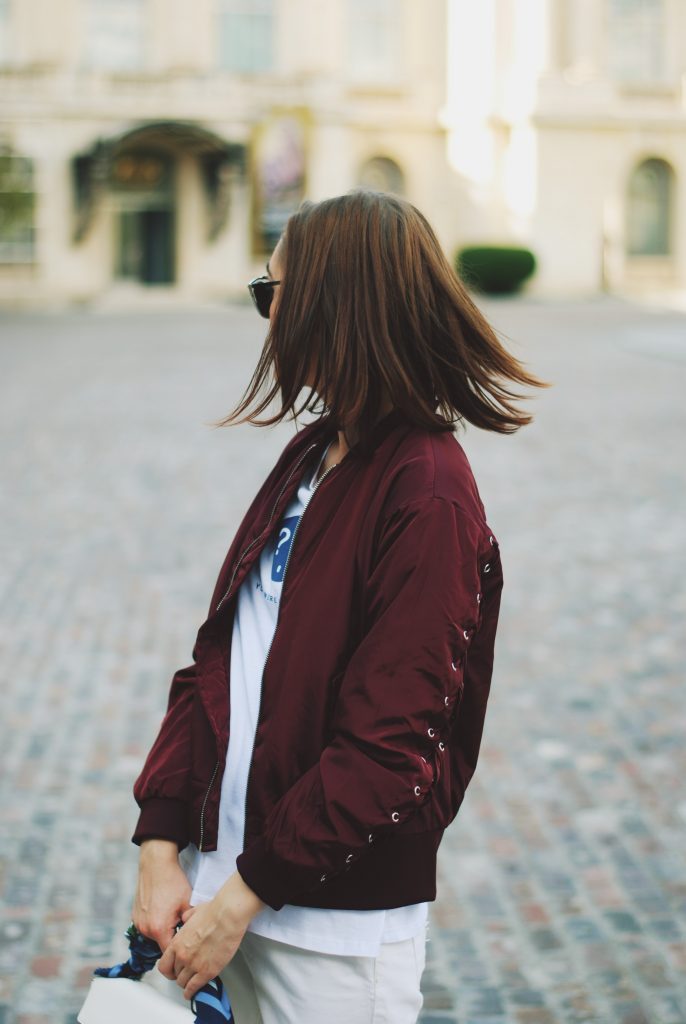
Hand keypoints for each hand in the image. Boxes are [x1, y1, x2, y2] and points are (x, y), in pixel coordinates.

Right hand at [131, 839, 191, 951]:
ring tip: (173, 915)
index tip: (187, 948)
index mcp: (159, 929)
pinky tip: (164, 909)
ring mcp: (138, 922)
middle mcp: (145, 929)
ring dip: (163, 930)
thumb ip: (189, 925)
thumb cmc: (173, 882)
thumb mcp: (187, 904)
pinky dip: (155, 922)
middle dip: (172, 939)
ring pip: (154, 935)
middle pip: (160, 944)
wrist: (156, 864)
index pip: (169, 953)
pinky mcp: (135, 915)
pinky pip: (147, 925)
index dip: (179, 952)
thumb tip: (194, 936)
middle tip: (182, 926)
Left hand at [158, 871, 265, 999]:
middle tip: (185, 974)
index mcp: (177, 942)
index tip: (172, 971)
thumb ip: (186, 919)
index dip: (168, 970)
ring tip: (190, 984)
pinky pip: (194, 987)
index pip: (164, 965)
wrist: (227, 916)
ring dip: (186, 984)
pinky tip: (191, 993)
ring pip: (183, 983)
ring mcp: (194, 965)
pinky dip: (191, 992)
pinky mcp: (207, 972)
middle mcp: (182, 956)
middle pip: (175, 974)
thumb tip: (186, 919)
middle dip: (179, 974)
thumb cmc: (214, 911)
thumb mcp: (192, 913)